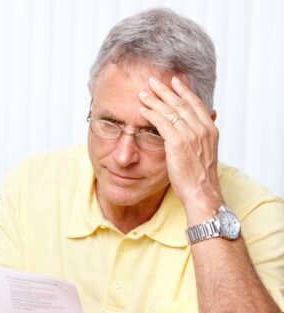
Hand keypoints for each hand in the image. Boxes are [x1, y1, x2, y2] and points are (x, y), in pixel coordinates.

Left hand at [139, 76, 223, 219]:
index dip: (184, 91)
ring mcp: (190, 135)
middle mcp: (202, 129)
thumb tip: (197, 128)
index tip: (175, 81)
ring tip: (143, 93)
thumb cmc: (200, 177)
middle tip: (153, 81)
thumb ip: (200, 137)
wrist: (202, 192)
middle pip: (181, 103)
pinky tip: (142, 109)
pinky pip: (161, 122)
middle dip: (166, 90)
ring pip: (170, 110)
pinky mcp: (177, 143)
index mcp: (210, 130)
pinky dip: (151, 114)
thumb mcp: (205, 152)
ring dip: (155, 99)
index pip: (196, 104)